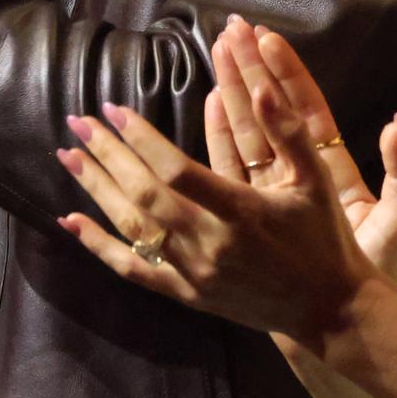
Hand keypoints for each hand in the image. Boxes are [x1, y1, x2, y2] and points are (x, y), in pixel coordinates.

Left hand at [56, 93, 384, 347]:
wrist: (328, 308)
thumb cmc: (324, 238)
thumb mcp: (317, 180)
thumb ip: (290, 132)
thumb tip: (263, 88)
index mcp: (242, 212)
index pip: (176, 170)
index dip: (141, 138)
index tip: (115, 110)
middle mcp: (211, 243)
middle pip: (144, 194)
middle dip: (108, 155)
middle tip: (80, 121)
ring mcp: (194, 272)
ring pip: (133, 226)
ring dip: (96, 188)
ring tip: (68, 154)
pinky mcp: (187, 293)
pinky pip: (134, 269)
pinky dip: (98, 245)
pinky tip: (70, 221)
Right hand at [221, 20, 396, 282]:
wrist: (346, 318)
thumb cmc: (375, 271)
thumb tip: (396, 124)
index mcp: (334, 169)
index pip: (307, 110)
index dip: (288, 75)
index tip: (268, 38)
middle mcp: (301, 173)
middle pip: (271, 112)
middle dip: (251, 70)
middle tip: (230, 30)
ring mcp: (274, 190)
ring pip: (249, 131)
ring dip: (232, 92)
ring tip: (214, 52)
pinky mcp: (253, 210)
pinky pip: (232, 166)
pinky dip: (220, 135)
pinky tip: (210, 103)